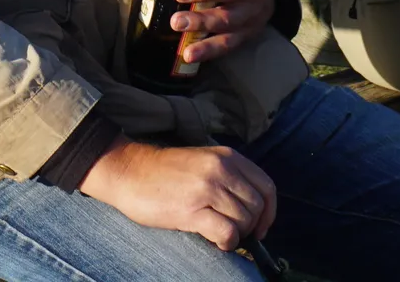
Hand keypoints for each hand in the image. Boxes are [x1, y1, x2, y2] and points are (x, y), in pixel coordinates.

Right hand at [79, 136, 276, 249]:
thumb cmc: (166, 172)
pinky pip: (227, 232)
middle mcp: (222, 169)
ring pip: (244, 220)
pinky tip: (215, 241)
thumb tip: (252, 208)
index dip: (269, 212)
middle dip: (251, 226)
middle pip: (258, 206)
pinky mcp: (192, 210)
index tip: (261, 226)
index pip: (267, 187)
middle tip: (235, 233)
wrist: (130, 171)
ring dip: (237, 235)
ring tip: (220, 235)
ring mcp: (208, 188)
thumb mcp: (205, 161)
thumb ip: (229, 176)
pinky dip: (227, 242)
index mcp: (228, 157)